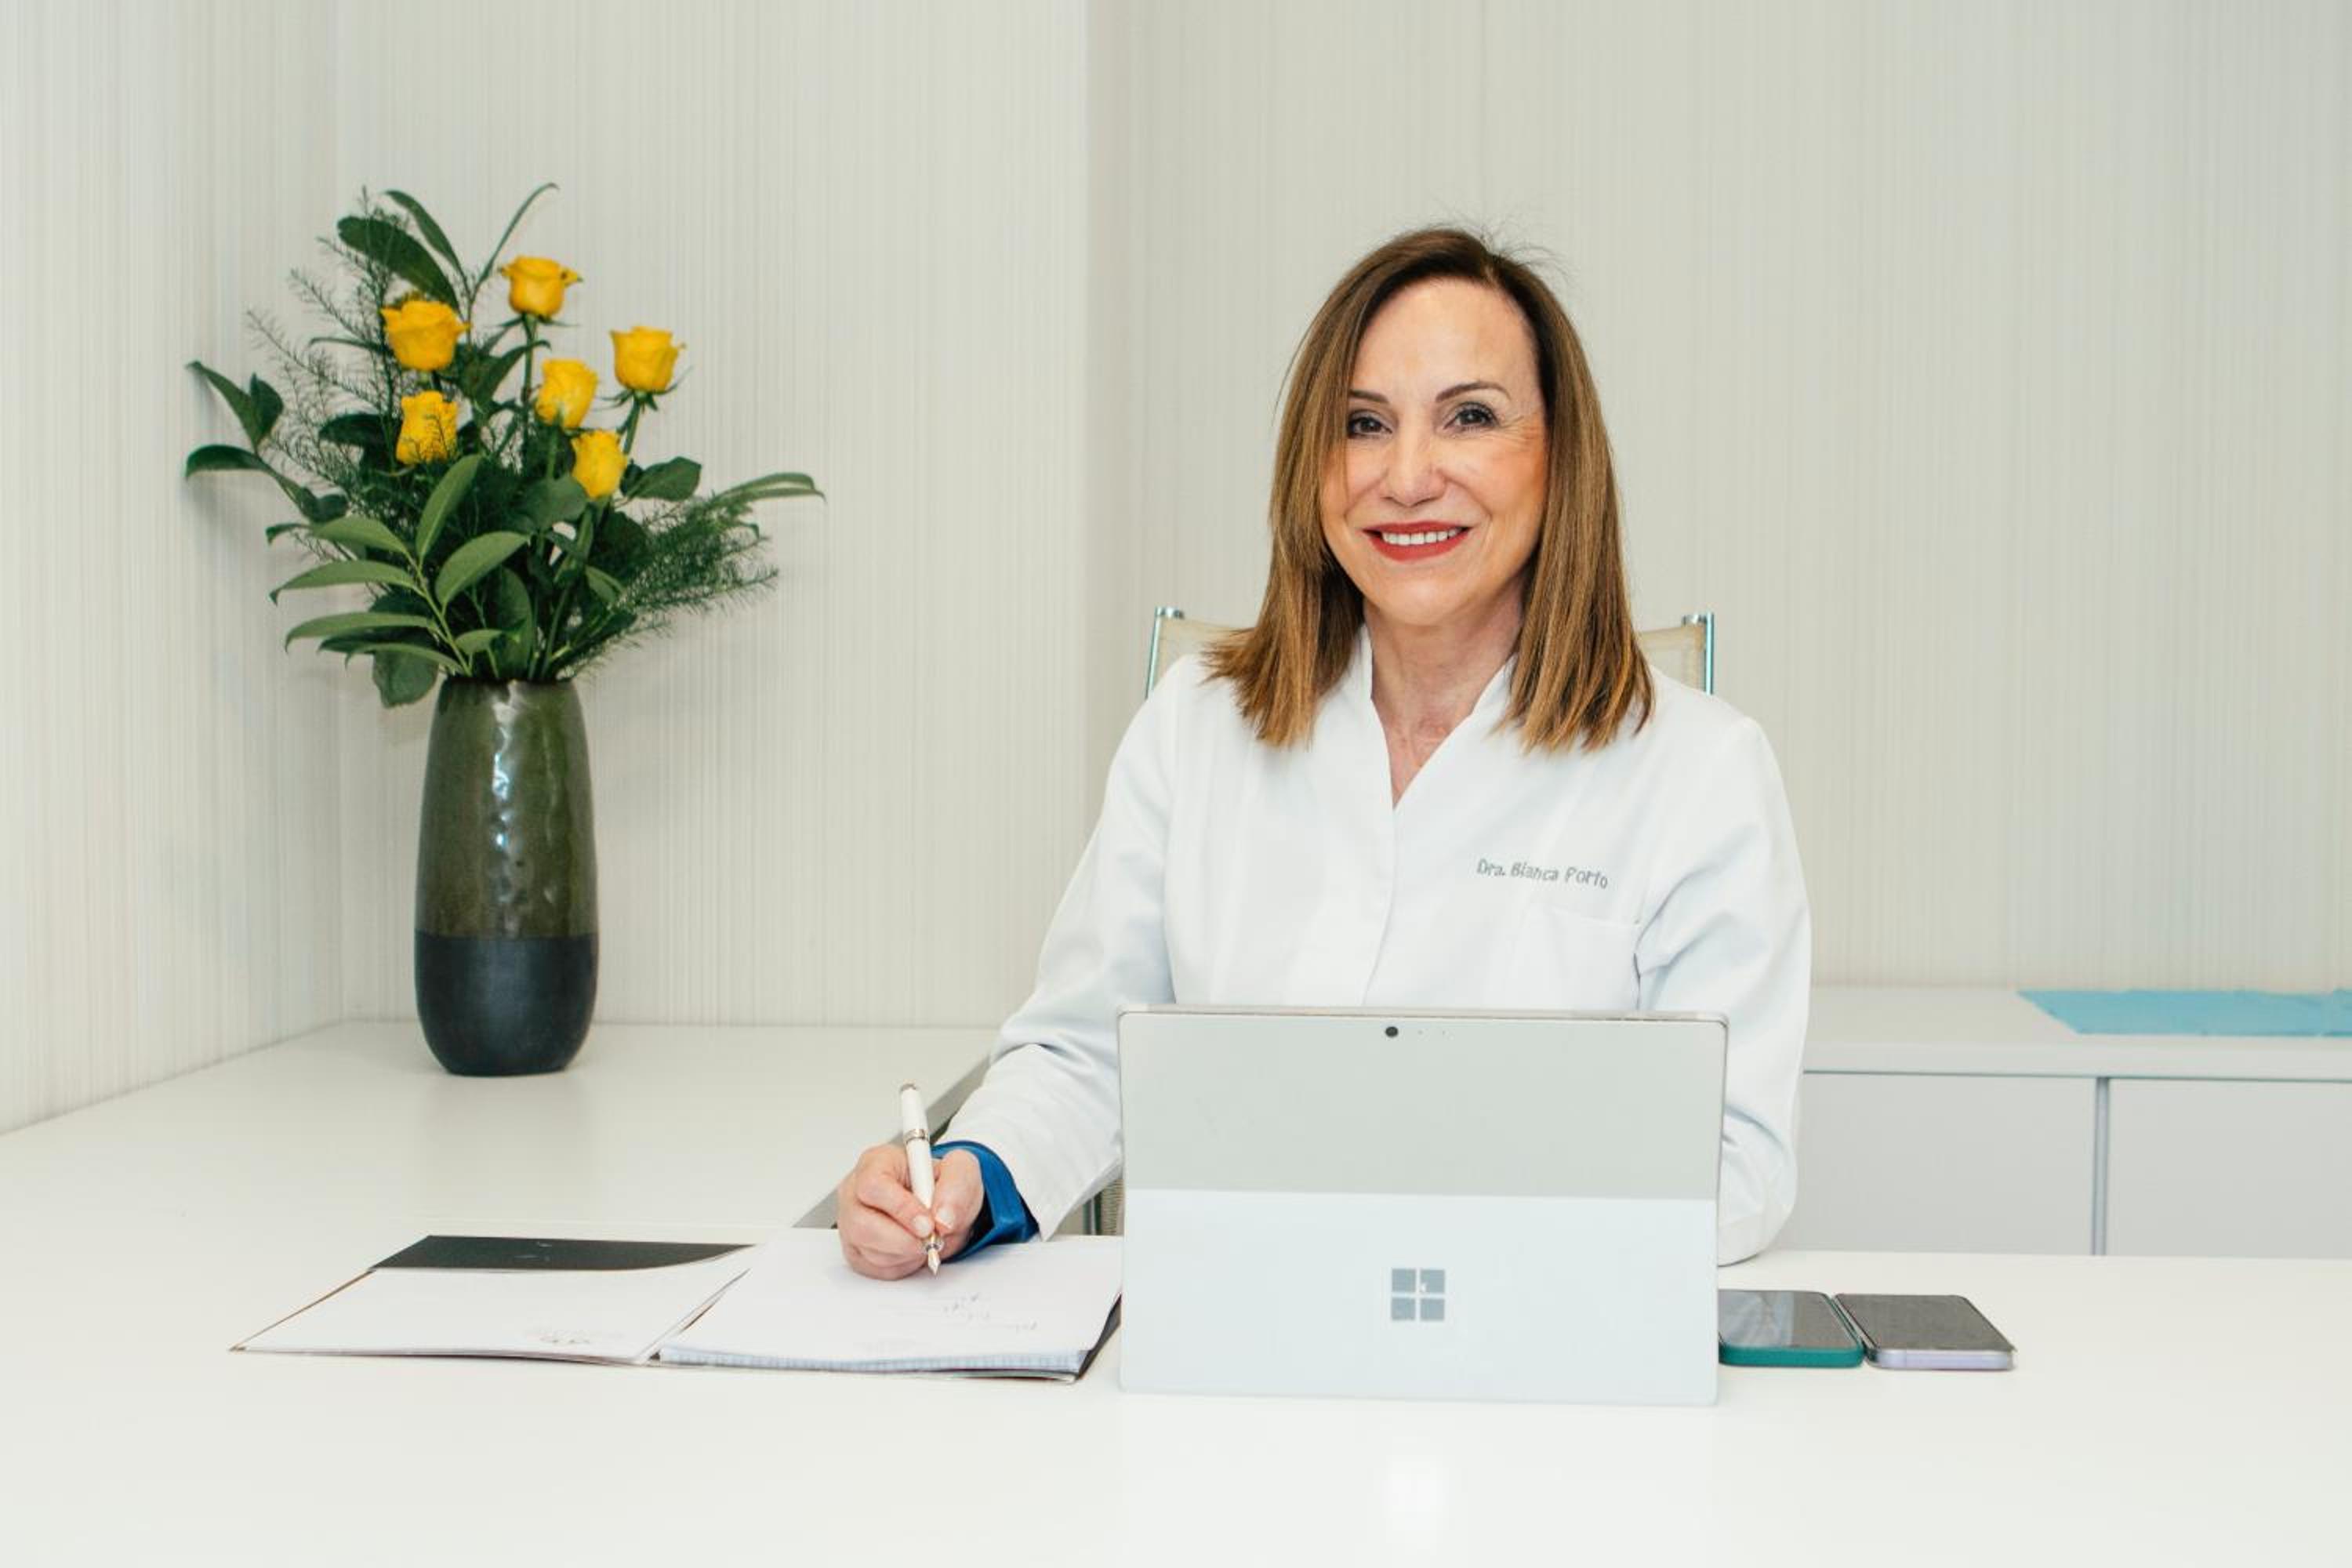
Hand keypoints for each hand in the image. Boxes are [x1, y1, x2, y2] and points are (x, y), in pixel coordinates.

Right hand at [836, 1143, 984, 1279]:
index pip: (874, 1185)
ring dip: (906, 1253)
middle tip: (930, 1240)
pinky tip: (912, 1249)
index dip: (901, 1208)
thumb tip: (942, 1218)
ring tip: (925, 1239)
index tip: (928, 1224)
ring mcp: (850, 1222)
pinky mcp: (855, 1249)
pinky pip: (874, 1268)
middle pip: (862, 1224)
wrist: (939, 1207)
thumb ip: (956, 1187)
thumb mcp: (961, 1172)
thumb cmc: (940, 1184)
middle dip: (903, 1240)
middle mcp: (855, 1192)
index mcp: (876, 1162)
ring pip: (869, 1250)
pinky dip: (901, 1265)